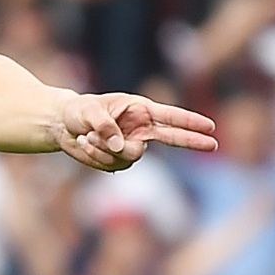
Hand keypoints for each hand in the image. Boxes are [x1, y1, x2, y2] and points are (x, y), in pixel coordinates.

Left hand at [58, 92, 217, 171]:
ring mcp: (131, 146)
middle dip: (192, 141)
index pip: (170, 116)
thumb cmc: (78, 110)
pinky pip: (112, 164)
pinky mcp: (117, 161)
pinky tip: (85, 143)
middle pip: (172, 138)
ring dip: (105, 148)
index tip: (210, 126)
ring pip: (130, 156)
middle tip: (213, 145)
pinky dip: (96, 156)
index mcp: (139, 110)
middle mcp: (140, 129)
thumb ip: (105, 126)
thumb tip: (120, 147)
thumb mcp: (88, 111)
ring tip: (87, 136)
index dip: (190, 121)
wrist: (62, 125)